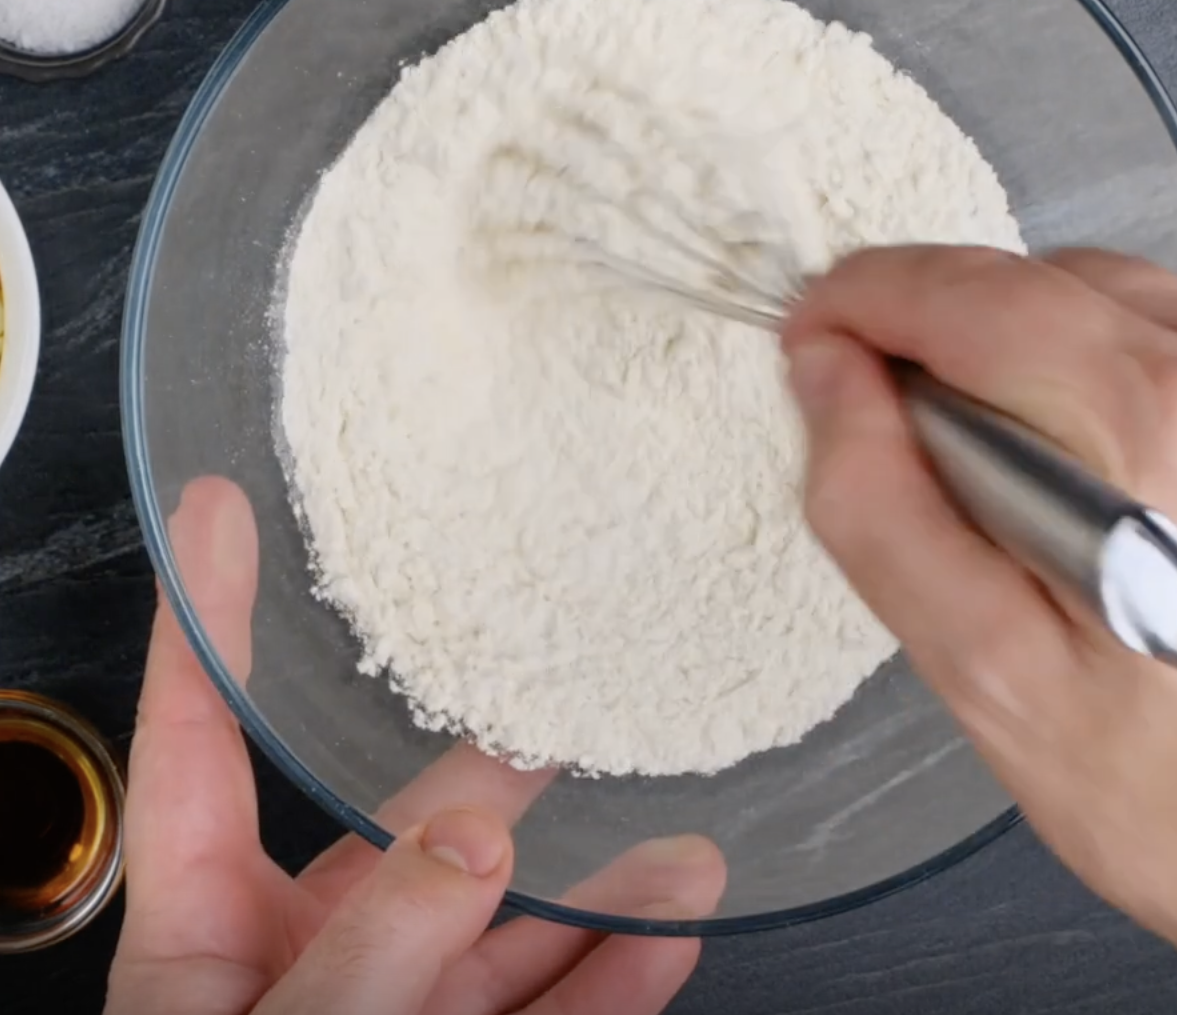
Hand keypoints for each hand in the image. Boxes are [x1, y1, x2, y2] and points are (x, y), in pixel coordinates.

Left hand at [105, 478, 723, 1014]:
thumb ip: (368, 952)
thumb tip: (476, 831)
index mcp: (207, 931)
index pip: (198, 743)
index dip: (206, 621)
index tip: (215, 512)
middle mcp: (309, 956)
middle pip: (406, 839)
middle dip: (488, 782)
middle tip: (549, 727)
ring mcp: (402, 1011)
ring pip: (506, 932)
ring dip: (594, 891)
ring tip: (678, 849)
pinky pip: (553, 1010)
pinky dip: (615, 980)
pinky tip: (670, 937)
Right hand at [781, 246, 1176, 1014]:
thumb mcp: (983, 670)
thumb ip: (877, 504)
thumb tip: (825, 373)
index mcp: (1167, 430)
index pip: (970, 294)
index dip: (865, 299)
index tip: (813, 333)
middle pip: (1033, 282)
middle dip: (939, 336)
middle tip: (906, 440)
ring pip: (1099, 297)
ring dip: (1022, 359)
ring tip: (1016, 488)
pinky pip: (1166, 337)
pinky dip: (1095, 379)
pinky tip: (1094, 482)